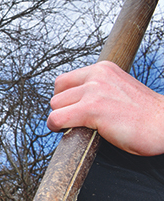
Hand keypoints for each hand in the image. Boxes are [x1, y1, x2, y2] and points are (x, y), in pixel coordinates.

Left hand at [47, 61, 163, 155]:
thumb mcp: (118, 90)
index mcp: (103, 69)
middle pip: (57, 94)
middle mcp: (97, 76)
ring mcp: (94, 91)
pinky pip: (57, 118)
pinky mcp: (92, 109)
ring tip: (77, 127)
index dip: (65, 99)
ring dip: (61, 119)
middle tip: (74, 121)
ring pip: (55, 106)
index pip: (64, 81)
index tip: (71, 110)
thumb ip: (97, 89)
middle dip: (62, 109)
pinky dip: (56, 127)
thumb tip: (71, 101)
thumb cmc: (144, 115)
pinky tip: (65, 132)